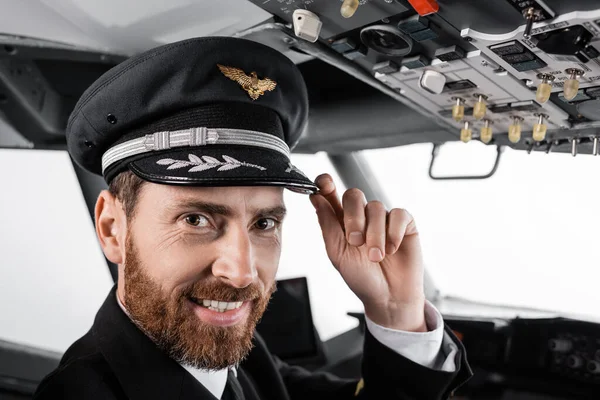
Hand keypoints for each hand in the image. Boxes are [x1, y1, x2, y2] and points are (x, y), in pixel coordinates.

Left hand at [309, 174, 425, 331]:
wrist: (388, 298)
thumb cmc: (361, 278)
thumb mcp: (337, 253)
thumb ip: (327, 224)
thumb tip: (315, 198)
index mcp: (341, 221)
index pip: (331, 194)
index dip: (326, 184)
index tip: (324, 183)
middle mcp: (362, 216)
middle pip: (354, 195)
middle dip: (353, 217)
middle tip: (355, 241)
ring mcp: (383, 218)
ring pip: (376, 207)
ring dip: (375, 235)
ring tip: (376, 257)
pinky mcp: (404, 223)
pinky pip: (398, 214)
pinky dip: (394, 233)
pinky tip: (392, 249)